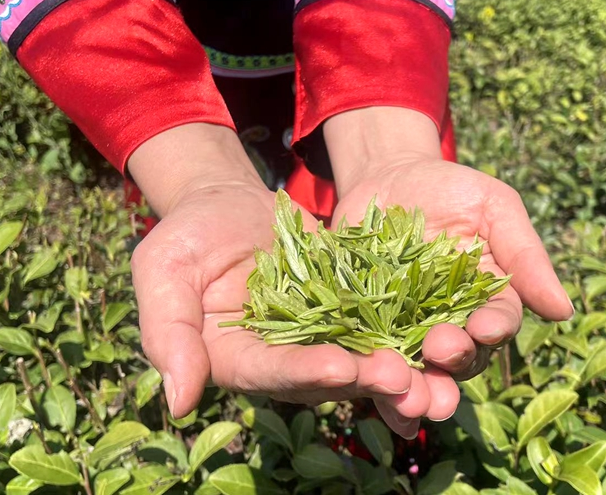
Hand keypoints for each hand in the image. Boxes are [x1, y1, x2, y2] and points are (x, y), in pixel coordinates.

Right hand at [127, 124, 414, 417]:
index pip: (268, 373)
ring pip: (361, 356)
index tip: (338, 367)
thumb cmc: (186, 233)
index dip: (302, 373)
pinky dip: (408, 326)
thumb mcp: (162, 270)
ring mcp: (316, 336)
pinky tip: (442, 325)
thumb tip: (178, 404)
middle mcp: (279, 360)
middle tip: (406, 377)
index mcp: (233, 360)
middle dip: (365, 378)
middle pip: (324, 376)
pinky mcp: (346, 309)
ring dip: (398, 364)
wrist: (226, 201)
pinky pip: (379, 320)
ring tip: (435, 362)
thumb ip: (167, 332)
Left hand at [325, 109, 573, 436]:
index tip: (485, 327)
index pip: (498, 323)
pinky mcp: (364, 327)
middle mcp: (452, 325)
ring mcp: (406, 330)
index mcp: (488, 300)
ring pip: (416, 371)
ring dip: (414, 388)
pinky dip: (367, 376)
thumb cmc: (452, 189)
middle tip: (440, 352)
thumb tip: (563, 311)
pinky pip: (367, 358)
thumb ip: (525, 256)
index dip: (493, 329)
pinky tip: (362, 385)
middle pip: (460, 359)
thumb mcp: (494, 207)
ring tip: (407, 396)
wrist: (388, 176)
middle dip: (453, 363)